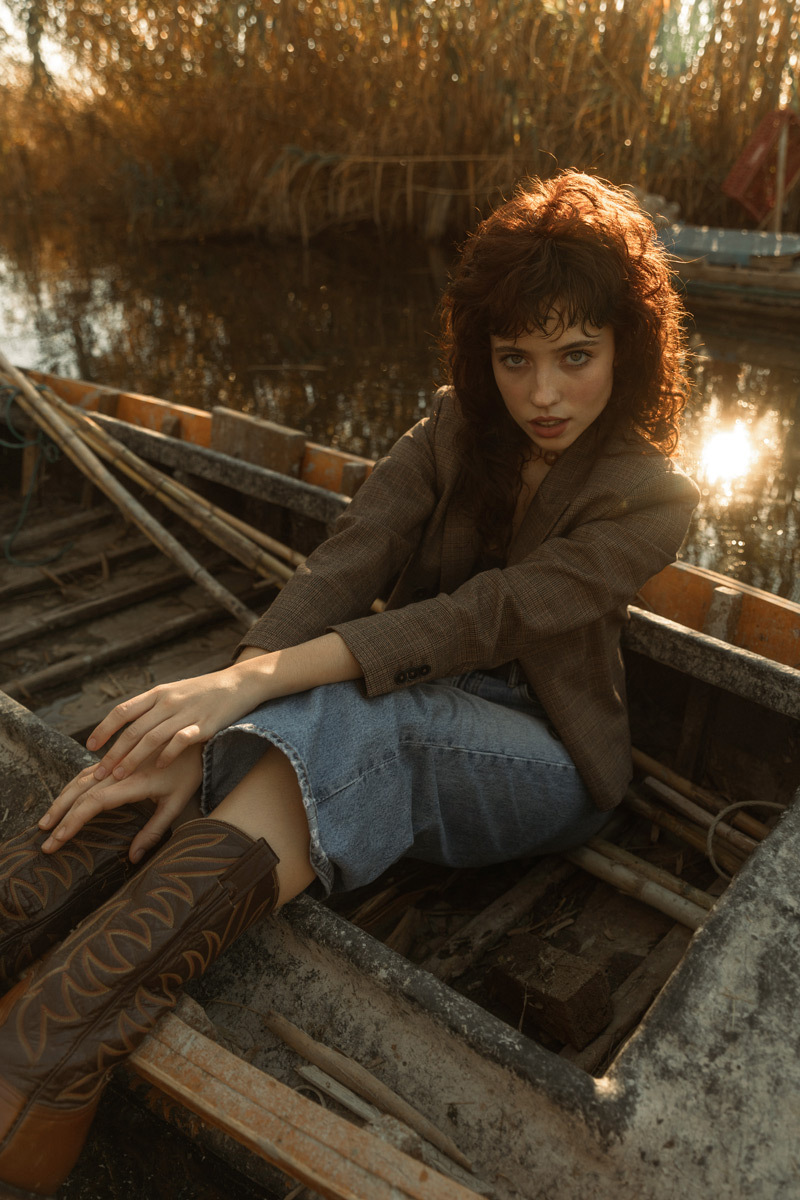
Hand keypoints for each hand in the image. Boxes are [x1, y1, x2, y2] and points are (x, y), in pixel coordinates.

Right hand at [39, 745, 203, 861]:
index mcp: (134, 782)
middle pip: (80, 792)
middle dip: (59, 816)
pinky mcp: (116, 756)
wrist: (192, 736)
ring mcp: (115, 761)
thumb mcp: (177, 804)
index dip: (73, 821)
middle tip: (44, 840)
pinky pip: (87, 772)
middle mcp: (119, 769)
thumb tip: (134, 858)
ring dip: (61, 801)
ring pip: (79, 780)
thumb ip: (154, 831)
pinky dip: (71, 788)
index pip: (94, 803)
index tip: (57, 840)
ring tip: (46, 823)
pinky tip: (64, 801)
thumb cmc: (189, 772)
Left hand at [86, 660, 270, 780]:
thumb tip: (126, 727)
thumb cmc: (204, 692)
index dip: (104, 729)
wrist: (240, 683)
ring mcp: (186, 713)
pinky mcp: (204, 725)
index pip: (123, 711)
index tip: (90, 747)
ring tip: (119, 776)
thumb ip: (152, 708)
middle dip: (113, 753)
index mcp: (158, 693)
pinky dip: (167, 754)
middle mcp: (168, 702)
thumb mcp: (174, 693)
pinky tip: (157, 767)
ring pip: (151, 738)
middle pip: (133, 730)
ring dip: (132, 759)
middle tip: (99, 773)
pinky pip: (180, 741)